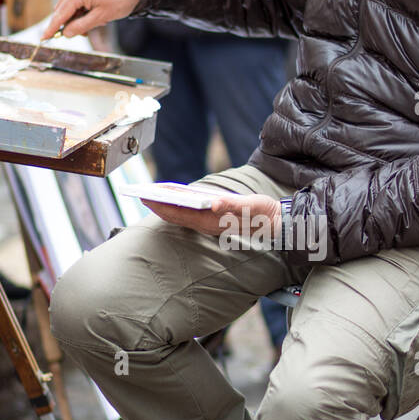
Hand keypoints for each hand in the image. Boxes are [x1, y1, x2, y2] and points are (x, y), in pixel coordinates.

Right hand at [42, 0, 145, 40]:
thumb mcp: (101, 17)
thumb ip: (81, 26)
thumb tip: (66, 33)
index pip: (60, 13)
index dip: (51, 28)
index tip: (43, 38)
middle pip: (61, 9)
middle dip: (69, 23)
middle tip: (85, 32)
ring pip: (68, 5)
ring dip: (76, 17)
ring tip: (96, 21)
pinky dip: (81, 9)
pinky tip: (94, 13)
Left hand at [142, 192, 282, 243]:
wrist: (278, 225)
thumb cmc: (264, 214)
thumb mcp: (251, 206)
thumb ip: (232, 205)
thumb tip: (213, 203)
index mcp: (213, 222)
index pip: (181, 215)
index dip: (162, 206)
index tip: (146, 197)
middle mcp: (209, 225)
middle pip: (178, 217)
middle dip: (158, 206)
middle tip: (140, 194)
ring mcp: (211, 224)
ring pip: (182, 217)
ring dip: (166, 207)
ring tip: (152, 196)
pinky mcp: (215, 220)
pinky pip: (191, 215)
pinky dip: (179, 207)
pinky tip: (174, 200)